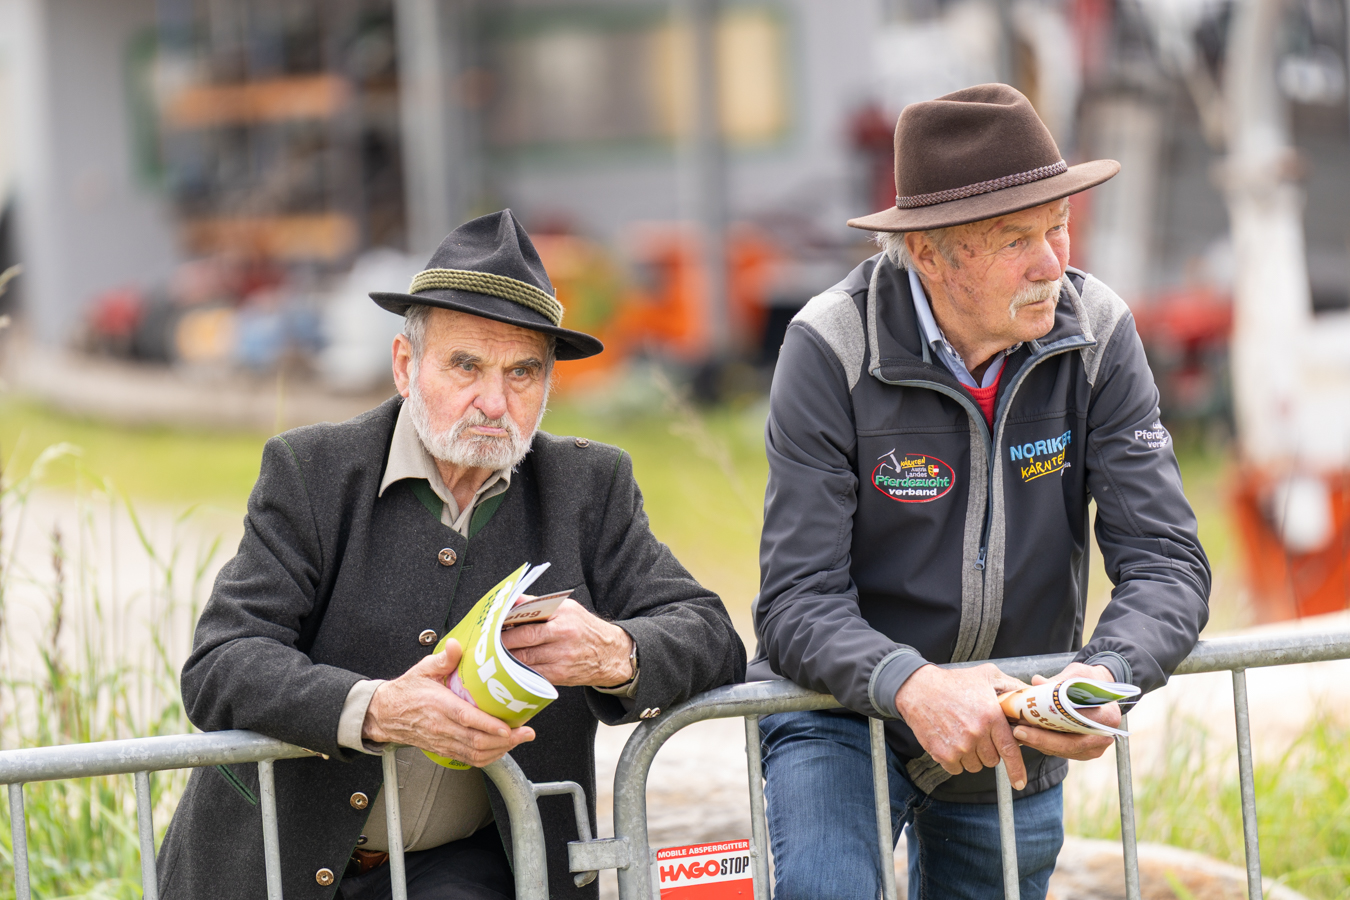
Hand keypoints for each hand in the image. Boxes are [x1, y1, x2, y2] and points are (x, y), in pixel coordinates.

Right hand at [362, 640, 534, 766]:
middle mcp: (442, 728)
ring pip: (475, 754)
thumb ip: (444, 659)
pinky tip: (501, 748)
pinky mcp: (445, 750)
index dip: (488, 726)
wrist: (386, 714)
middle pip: (476, 741)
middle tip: (525, 733)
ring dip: (500, 750)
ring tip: (519, 740)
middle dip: (505, 740)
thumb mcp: (423, 669)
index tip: (508, 727)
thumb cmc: (406, 692)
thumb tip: (457, 646)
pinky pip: (469, 759)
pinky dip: (488, 757)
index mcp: (438, 706)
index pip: (466, 719)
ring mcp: (444, 741)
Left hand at [500, 599, 633, 686]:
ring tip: (492, 655)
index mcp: (564, 614)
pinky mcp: (561, 676)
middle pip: (525, 639)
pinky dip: (519, 672)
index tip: (493, 625)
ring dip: (506, 659)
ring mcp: (562, 657)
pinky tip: (509, 669)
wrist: (610, 653)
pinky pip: (533, 674)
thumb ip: (538, 604)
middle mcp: (564, 635)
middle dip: (503, 642)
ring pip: (526, 659)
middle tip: (487, 642)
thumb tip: (513, 599)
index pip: (529, 618)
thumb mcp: (567, 609)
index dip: (507, 623)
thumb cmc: (583, 628)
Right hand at [894, 663, 1030, 788]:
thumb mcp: (987, 675)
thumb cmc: (954, 682)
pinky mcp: (942, 754)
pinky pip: (957, 769)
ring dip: (972, 756)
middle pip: (993, 760)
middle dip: (989, 750)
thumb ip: (1012, 687)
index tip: (1019, 783)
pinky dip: (955, 760)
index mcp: (991, 716)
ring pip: (975, 766)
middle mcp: (976, 733)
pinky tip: (951, 741)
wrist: (918, 689)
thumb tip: (1032, 696)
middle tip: (978, 734)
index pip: (1010, 750)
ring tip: (962, 735)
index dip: (1017, 769)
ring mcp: (959, 746)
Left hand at [1011, 663, 1119, 760]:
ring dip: (1039, 744)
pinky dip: (1044, 745)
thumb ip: (1059, 680)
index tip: (1030, 722)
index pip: (1079, 726)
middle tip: (1017, 732)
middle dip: (1041, 740)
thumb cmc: (1090, 681)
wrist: (1101, 691)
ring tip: (1017, 733)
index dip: (1055, 727)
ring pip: (1063, 751)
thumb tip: (1036, 681)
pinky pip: (1062, 752)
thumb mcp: (1078, 674)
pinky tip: (1026, 736)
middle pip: (1070, 745)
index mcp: (1108, 716)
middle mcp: (1104, 736)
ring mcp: (1094, 748)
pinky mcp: (1084, 752)